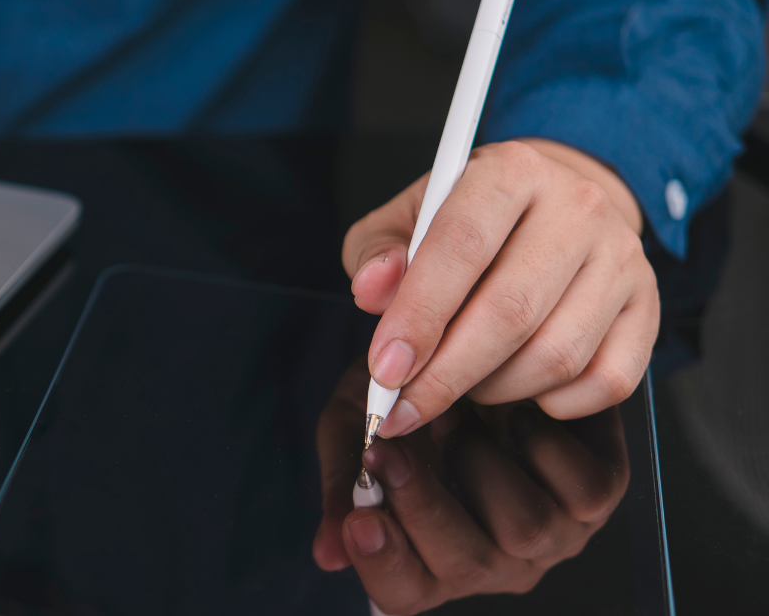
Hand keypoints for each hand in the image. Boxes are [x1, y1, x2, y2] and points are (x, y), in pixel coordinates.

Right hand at [313, 367, 628, 613]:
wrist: (468, 337)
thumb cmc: (408, 393)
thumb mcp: (355, 428)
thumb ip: (343, 486)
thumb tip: (327, 555)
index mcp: (429, 557)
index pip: (403, 591)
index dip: (381, 564)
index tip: (359, 521)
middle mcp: (495, 558)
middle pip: (466, 565)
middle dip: (422, 504)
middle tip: (387, 447)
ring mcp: (553, 531)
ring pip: (525, 528)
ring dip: (480, 462)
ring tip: (452, 412)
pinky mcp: (599, 491)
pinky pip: (586, 489)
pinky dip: (545, 445)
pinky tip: (514, 410)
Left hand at [342, 139, 657, 434]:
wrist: (554, 207)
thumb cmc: (470, 222)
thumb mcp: (408, 219)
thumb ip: (377, 252)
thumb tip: (372, 291)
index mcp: (509, 171)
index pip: (460, 246)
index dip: (418, 316)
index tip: (386, 370)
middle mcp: (577, 208)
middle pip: (511, 311)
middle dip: (447, 374)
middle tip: (406, 407)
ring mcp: (622, 258)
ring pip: (557, 355)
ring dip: (495, 389)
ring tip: (461, 383)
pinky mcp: (648, 306)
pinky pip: (606, 381)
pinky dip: (554, 402)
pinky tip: (519, 386)